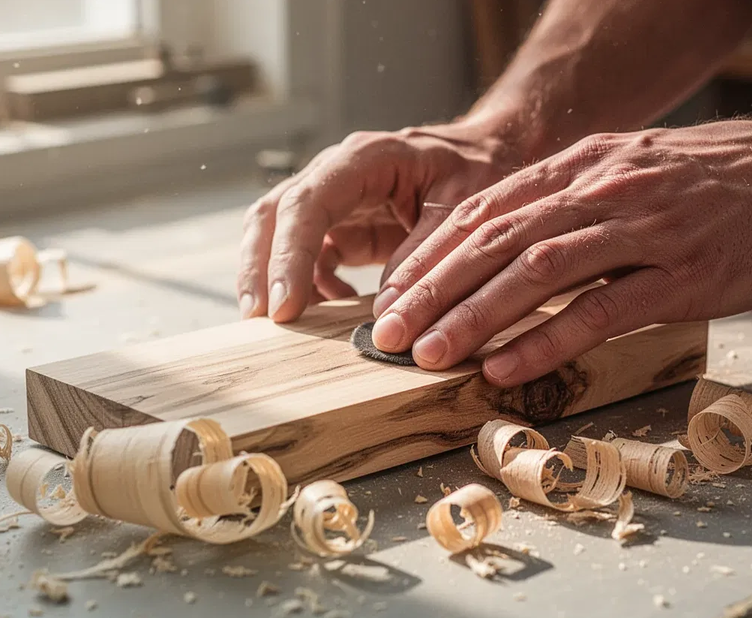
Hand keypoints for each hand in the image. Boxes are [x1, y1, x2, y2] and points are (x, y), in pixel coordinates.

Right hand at [237, 120, 516, 320]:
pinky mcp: (342, 229)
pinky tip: (331, 311)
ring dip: (272, 280)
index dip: (290, 255)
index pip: (308, 203)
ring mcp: (335, 202)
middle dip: (261, 268)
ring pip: (278, 235)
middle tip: (261, 320)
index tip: (287, 306)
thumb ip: (426, 257)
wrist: (490, 156)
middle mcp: (338, 174)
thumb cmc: (480, 171)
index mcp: (366, 158)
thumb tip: (385, 314)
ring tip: (281, 326)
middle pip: (274, 214)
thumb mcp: (465, 210)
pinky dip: (311, 289)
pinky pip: (309, 260)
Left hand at [371, 118, 751, 386]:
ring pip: (538, 271)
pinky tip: (506, 366)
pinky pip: (602, 310)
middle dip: (432, 290)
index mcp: (581, 167)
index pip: (484, 211)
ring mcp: (643, 230)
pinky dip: (547, 339)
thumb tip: (507, 242)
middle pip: (496, 240)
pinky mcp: (682, 274)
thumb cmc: (716, 182)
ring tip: (429, 354)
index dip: (430, 256)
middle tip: (385, 334)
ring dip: (475, 315)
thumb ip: (571, 201)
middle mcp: (601, 191)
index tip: (391, 295)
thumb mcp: (630, 171)